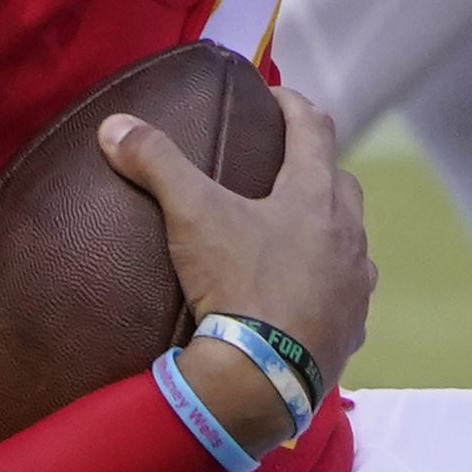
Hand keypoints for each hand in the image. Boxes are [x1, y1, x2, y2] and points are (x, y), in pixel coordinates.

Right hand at [103, 83, 373, 394]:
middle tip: (284, 166)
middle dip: (316, 167)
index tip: (275, 95)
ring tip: (295, 233)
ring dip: (329, 228)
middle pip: (341, 182)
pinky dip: (329, 284)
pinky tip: (306, 294)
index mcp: (315, 196)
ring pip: (351, 240)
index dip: (293, 104)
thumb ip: (157, 163)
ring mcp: (356, 284)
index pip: (314, 129)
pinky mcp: (352, 327)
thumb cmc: (238, 285)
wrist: (264, 376)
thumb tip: (115, 125)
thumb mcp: (192, 216)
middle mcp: (348, 234)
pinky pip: (347, 294)